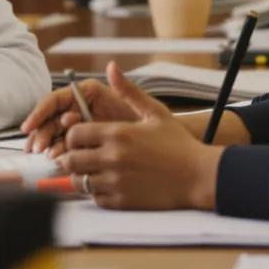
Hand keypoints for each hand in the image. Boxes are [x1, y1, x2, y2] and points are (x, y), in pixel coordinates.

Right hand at [20, 66, 143, 156]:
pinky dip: (60, 155)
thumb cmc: (151, 125)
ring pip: (56, 135)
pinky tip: (59, 161)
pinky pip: (67, 149)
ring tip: (51, 155)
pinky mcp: (86, 145)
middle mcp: (82, 109)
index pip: (57, 100)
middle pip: (52, 119)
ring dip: (49, 145)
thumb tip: (112, 65)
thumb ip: (125, 87)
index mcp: (90, 94)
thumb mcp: (142, 107)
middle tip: (38, 147)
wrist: (164, 150)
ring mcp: (83, 127)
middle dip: (42, 132)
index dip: (40, 112)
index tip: (29, 126)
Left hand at [56, 63, 223, 210]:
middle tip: (81, 156)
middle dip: (71, 157)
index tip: (82, 138)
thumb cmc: (178, 144)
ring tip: (94, 171)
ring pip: (78, 182)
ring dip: (82, 176)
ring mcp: (115, 181)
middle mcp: (112, 158)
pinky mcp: (121, 201)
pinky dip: (97, 193)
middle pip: (69, 160)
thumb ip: (128, 91)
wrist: (198, 176)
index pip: (74, 134)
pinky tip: (110, 184)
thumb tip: (111, 67)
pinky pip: (95, 199)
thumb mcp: (155, 111)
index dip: (73, 135)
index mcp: (117, 133)